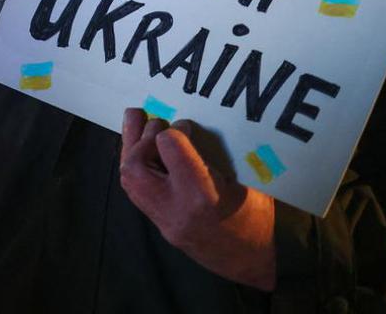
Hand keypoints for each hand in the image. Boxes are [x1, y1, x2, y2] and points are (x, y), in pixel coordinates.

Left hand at [118, 109, 275, 290]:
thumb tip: (194, 122)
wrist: (250, 264)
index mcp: (202, 193)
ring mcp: (163, 220)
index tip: (189, 127)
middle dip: (142, 137)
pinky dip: (136, 165)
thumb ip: (218, 152)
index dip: (177, 128)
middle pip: (136, 165)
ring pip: (129, 178)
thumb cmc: (256, 218)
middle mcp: (175, 207)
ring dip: (132, 149)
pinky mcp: (159, 225)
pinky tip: (145, 150)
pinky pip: (135, 190)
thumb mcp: (248, 180)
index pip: (170, 145)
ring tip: (140, 125)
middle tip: (156, 122)